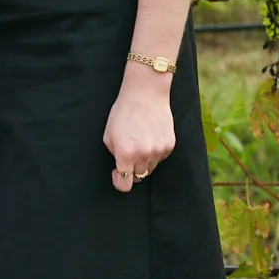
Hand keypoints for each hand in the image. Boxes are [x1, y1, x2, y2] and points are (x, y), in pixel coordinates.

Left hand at [103, 71, 175, 193]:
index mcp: (125, 154)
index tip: (117, 173)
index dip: (119, 182)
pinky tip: (150, 136)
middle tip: (128, 152)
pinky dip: (155, 152)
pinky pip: (160, 157)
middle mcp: (143, 155)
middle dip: (131, 169)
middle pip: (138, 177)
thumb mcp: (108, 135)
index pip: (124, 185)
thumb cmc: (124, 112)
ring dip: (144, 161)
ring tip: (140, 141)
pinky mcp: (169, 145)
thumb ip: (114, 154)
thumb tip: (120, 168)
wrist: (146, 93)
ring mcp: (158, 151)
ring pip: (150, 168)